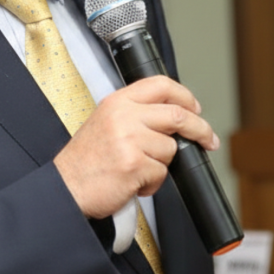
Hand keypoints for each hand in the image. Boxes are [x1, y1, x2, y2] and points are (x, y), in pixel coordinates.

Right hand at [54, 76, 217, 219]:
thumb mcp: (105, 123)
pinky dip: (151, 184)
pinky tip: (132, 182)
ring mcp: (129, 140)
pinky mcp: (134, 165)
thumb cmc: (85, 162)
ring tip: (137, 170)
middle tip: (208, 139)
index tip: (196, 108)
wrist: (65, 188)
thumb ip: (134, 114)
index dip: (184, 96)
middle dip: (200, 129)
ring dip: (160, 165)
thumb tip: (172, 117)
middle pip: (178, 115)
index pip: (161, 85)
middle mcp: (124, 116)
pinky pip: (161, 173)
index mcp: (117, 102)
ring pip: (170, 149)